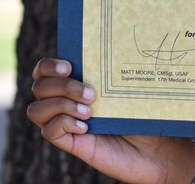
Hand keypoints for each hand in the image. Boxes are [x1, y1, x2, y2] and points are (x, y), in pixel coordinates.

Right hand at [26, 58, 194, 183]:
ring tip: (90, 111)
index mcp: (79, 82)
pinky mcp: (71, 143)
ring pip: (36, 110)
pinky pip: (48, 131)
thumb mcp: (130, 88)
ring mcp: (67, 123)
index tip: (69, 66)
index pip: (45, 69)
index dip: (49, 65)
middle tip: (92, 93)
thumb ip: (115, 72)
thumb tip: (113, 44)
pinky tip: (87, 127)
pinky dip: (64, 124)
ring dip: (61, 105)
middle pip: (39, 86)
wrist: (158, 149)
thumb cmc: (146, 114)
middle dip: (62, 86)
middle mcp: (68, 101)